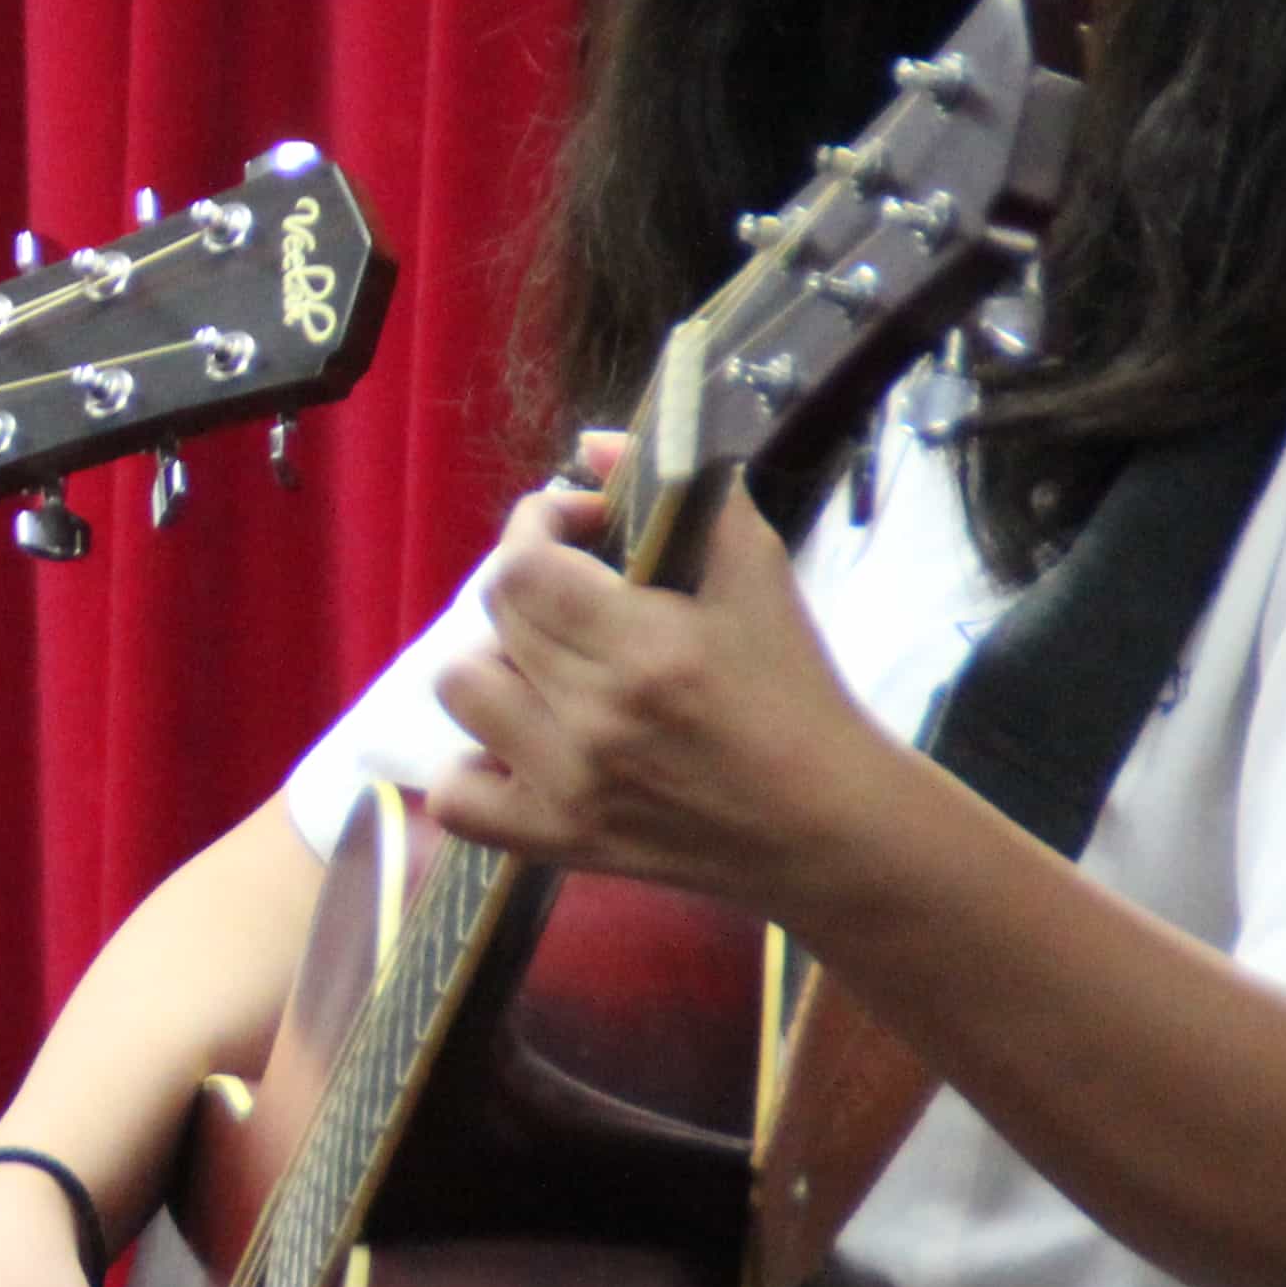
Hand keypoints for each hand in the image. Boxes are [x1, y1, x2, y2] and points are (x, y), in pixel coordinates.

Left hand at [423, 439, 901, 918]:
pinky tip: (520, 747)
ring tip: (549, 667)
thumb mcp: (759, 572)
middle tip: (579, 596)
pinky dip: (472, 768)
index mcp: (648, 646)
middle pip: (495, 616)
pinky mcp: (557, 841)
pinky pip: (456, 798)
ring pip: (460, 689)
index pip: (522, 564)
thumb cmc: (798, 691)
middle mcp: (597, 716)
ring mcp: (568, 785)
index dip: (537, 526)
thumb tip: (592, 445)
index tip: (578, 525)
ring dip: (496, 663)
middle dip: (532, 586)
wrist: (830, 826)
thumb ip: (682, 493)